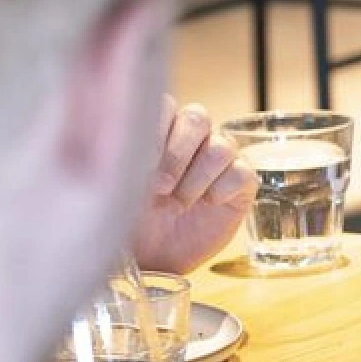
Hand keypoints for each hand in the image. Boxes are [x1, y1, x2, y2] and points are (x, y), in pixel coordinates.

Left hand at [127, 98, 249, 273]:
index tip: (140, 164)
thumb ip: (125, 165)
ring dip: (197, 178)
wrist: (155, 256)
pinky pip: (242, 172)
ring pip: (221, 146)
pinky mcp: (241, 183)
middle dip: (177, 154)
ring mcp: (218, 159)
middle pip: (197, 117)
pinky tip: (207, 205)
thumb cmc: (133, 220)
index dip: (155, 129)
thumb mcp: (118, 191)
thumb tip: (132, 153)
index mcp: (159, 130)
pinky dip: (223, 189)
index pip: (165, 105)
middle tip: (160, 187)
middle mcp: (191, 138)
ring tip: (178, 204)